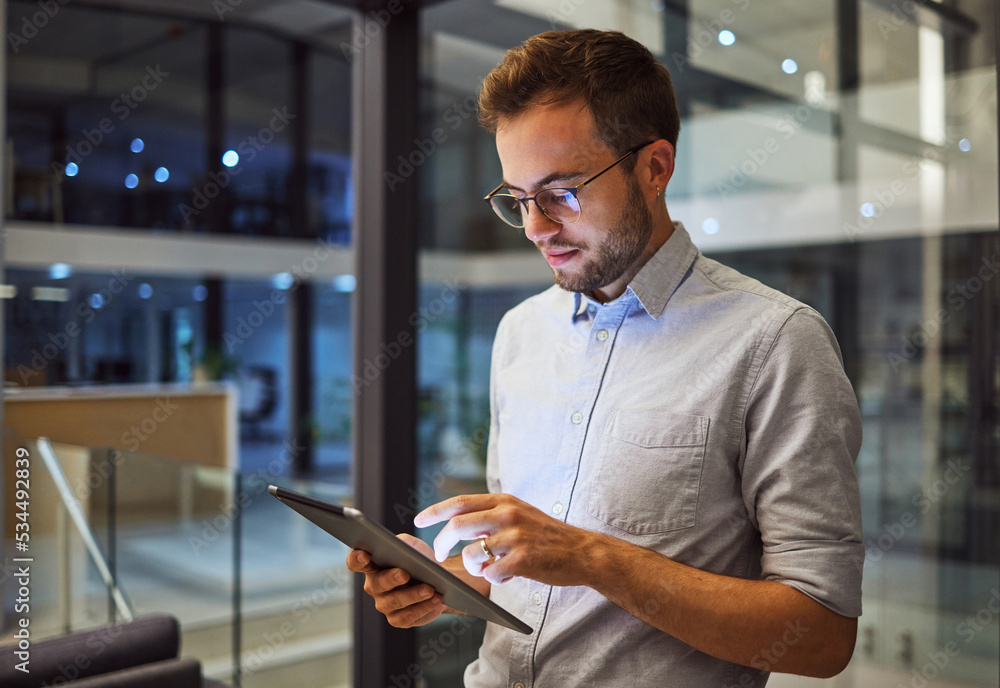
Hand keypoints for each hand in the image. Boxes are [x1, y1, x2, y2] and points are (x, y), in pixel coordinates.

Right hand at [345, 534, 444, 627]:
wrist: (440, 579)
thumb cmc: (421, 560)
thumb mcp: (413, 546)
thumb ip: (403, 542)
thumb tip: (399, 546)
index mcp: (372, 566)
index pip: (356, 562)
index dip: (356, 559)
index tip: (365, 555)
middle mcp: (374, 586)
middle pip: (377, 584)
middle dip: (391, 578)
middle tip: (405, 574)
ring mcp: (385, 604)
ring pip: (395, 602)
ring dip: (413, 595)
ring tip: (429, 589)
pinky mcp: (398, 619)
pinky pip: (408, 616)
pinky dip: (423, 607)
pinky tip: (435, 600)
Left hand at [414, 493, 596, 586]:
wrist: (583, 552)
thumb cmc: (547, 536)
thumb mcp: (520, 514)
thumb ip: (492, 515)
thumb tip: (457, 524)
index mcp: (504, 501)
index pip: (460, 502)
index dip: (435, 511)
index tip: (418, 520)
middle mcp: (507, 514)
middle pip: (458, 526)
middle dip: (443, 543)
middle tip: (440, 554)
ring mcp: (515, 537)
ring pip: (472, 553)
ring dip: (472, 566)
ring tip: (487, 567)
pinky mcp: (523, 560)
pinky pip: (491, 574)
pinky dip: (493, 578)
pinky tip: (507, 575)